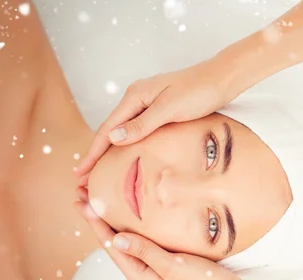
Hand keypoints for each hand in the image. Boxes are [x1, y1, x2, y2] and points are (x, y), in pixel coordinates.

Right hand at [74, 55, 237, 177]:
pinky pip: (133, 130)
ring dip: (107, 151)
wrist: (221, 78)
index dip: (93, 152)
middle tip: (83, 178)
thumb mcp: (169, 109)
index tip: (81, 171)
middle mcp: (136, 98)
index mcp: (135, 97)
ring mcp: (146, 103)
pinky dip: (124, 145)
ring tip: (97, 171)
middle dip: (95, 154)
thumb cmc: (198, 91)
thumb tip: (113, 138)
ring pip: (121, 131)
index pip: (107, 129)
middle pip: (110, 131)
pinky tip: (122, 155)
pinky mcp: (157, 109)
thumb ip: (141, 125)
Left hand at [74, 187, 247, 279]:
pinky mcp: (161, 259)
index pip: (110, 243)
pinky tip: (126, 210)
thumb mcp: (174, 266)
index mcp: (138, 274)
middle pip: (112, 239)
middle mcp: (139, 270)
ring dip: (110, 217)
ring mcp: (149, 265)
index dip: (95, 221)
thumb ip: (145, 251)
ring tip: (96, 197)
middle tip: (82, 192)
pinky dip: (129, 221)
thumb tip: (116, 237)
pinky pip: (139, 237)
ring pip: (124, 237)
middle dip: (97, 216)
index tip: (81, 201)